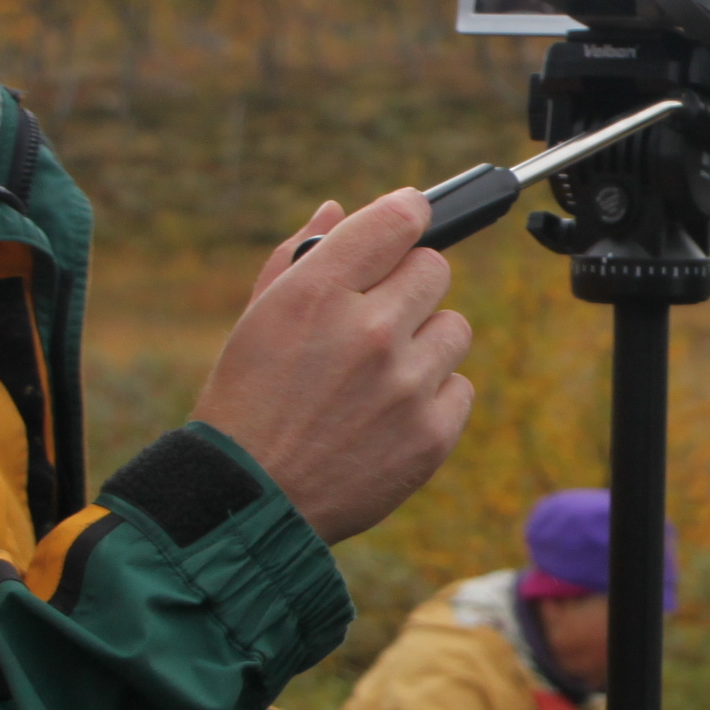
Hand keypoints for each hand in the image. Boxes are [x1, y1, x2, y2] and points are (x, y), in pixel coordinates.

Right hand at [192, 192, 475, 542]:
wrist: (250, 499)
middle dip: (409, 286)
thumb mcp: (256, 319)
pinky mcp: (432, 434)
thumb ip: (300, 257)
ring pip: (455, 327)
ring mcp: (406, 385)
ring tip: (381, 374)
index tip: (410, 217)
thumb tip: (337, 209)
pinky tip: (390, 414)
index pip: (396, 220)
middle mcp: (368, 331)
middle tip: (379, 317)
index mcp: (318, 294)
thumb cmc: (248, 402)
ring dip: (426, 342)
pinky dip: (433, 396)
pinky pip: (461, 386)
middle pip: (435, 269)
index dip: (408, 213)